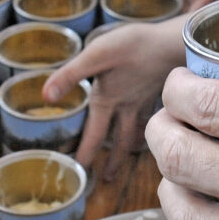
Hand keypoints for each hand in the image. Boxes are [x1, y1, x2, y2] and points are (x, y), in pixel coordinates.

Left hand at [43, 15, 187, 178]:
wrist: (173, 40)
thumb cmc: (135, 45)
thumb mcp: (96, 54)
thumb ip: (71, 75)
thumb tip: (45, 96)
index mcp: (108, 100)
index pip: (95, 135)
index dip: (87, 153)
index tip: (82, 171)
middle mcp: (128, 106)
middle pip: (121, 141)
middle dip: (115, 161)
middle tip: (109, 180)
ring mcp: (146, 100)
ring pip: (140, 130)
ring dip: (133, 146)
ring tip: (132, 156)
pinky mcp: (160, 90)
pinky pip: (155, 117)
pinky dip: (154, 126)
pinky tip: (158, 125)